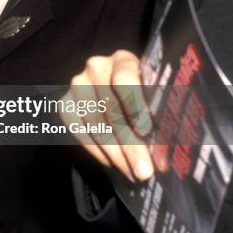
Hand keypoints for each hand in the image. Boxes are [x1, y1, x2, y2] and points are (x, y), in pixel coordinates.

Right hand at [63, 50, 153, 181]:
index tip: (145, 130)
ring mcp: (78, 84)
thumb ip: (160, 114)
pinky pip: (78, 131)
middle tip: (144, 171)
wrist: (120, 91)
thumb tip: (166, 154)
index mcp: (124, 60)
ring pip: (94, 124)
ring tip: (133, 173)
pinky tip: (113, 163)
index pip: (124, 79)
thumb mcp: (157, 95)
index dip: (134, 104)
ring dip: (115, 154)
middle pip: (110, 108)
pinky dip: (97, 151)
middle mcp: (97, 67)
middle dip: (129, 144)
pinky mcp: (66, 103)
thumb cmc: (146, 94)